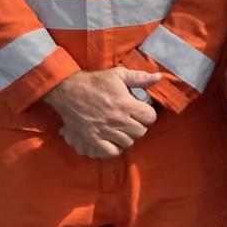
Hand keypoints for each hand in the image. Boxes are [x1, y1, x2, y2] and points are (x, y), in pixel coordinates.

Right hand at [43, 67, 160, 158]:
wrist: (68, 91)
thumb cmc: (95, 82)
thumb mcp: (118, 74)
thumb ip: (140, 77)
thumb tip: (158, 77)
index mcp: (126, 104)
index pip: (150, 117)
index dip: (148, 114)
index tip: (142, 111)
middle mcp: (117, 120)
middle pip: (140, 132)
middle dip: (139, 125)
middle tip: (131, 120)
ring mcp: (105, 131)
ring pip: (128, 142)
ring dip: (127, 137)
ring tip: (122, 129)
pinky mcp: (92, 139)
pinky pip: (110, 152)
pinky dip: (114, 149)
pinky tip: (113, 140)